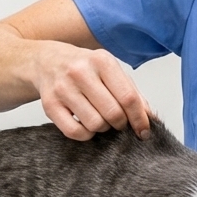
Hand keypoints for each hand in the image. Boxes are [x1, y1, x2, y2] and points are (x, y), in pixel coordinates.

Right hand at [33, 42, 151, 141]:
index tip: (143, 131)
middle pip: (113, 113)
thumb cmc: (84, 67)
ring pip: (95, 124)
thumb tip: (149, 117)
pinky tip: (86, 125)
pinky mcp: (50, 105)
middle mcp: (81, 72)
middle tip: (118, 122)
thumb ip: (131, 92)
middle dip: (120, 124)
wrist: (47, 61)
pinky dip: (86, 135)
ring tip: (100, 119)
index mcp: (102, 61)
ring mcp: (63, 88)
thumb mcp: (110, 70)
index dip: (139, 119)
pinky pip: (75, 132)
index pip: (128, 97)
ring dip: (103, 128)